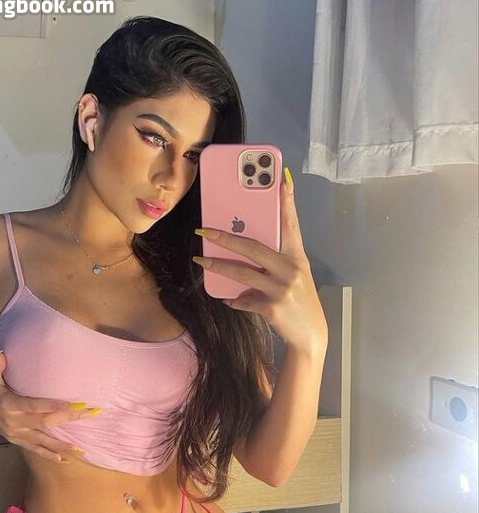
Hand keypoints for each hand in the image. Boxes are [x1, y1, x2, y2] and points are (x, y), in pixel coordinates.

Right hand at [0, 351, 101, 461]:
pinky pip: (34, 449)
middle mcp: (13, 422)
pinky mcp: (15, 439)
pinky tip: (64, 459)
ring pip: (42, 440)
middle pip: (46, 422)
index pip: (35, 406)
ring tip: (81, 448)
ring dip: (62, 444)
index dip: (55, 405)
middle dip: (69, 418)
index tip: (76, 404)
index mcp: (8, 404)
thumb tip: (2, 353)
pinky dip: (48, 454)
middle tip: (91, 413)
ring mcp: (15, 433)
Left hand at [193, 168, 327, 351]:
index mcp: (297, 257)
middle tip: (204, 230)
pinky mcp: (273, 307)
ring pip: (242, 273)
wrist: (310, 334)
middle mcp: (291, 269)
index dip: (287, 201)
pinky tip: (230, 298)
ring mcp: (282, 288)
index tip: (282, 178)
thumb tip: (244, 251)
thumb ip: (275, 262)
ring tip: (201, 260)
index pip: (292, 224)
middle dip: (225, 237)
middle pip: (252, 247)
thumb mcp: (295, 275)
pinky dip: (235, 299)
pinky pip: (244, 299)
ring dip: (218, 266)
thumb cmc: (300, 300)